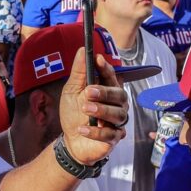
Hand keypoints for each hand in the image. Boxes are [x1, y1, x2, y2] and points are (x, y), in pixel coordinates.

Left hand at [58, 47, 128, 164]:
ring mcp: (117, 122)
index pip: (111, 76)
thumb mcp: (71, 91)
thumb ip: (78, 72)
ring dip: (101, 110)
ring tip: (85, 109)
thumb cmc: (73, 113)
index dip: (106, 68)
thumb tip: (81, 50)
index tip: (98, 60)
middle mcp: (117, 104)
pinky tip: (83, 129)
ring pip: (118, 114)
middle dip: (105, 92)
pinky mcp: (114, 138)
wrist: (71, 140)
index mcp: (107, 90)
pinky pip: (110, 134)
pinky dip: (96, 132)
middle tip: (89, 92)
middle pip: (119, 94)